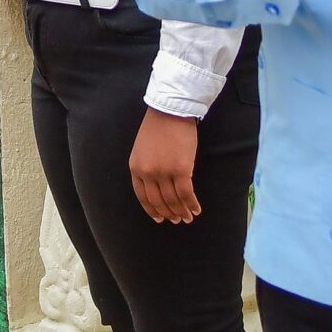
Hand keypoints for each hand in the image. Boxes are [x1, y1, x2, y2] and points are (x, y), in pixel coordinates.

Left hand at [129, 109, 201, 223]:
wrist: (171, 110)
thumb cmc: (158, 126)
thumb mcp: (142, 148)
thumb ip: (146, 167)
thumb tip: (157, 186)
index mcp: (136, 168)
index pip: (143, 197)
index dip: (152, 210)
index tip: (160, 218)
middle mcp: (148, 173)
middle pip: (158, 201)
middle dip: (168, 214)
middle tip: (177, 221)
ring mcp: (164, 173)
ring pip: (173, 200)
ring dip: (181, 212)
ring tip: (188, 218)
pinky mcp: (181, 170)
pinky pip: (186, 194)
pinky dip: (192, 204)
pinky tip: (196, 209)